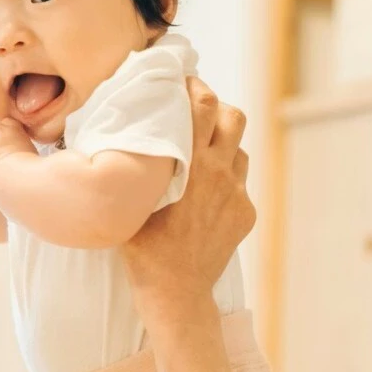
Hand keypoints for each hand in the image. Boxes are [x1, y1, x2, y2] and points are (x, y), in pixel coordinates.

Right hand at [121, 77, 252, 324]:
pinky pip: (239, 182)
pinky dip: (224, 178)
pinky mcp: (245, 213)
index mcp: (190, 163)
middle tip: (196, 110)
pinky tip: (203, 193)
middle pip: (233, 116)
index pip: (202, 105)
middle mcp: (219, 172)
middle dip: (216, 107)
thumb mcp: (132, 199)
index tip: (182, 81)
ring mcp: (236, 193)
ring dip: (222, 143)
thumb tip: (126, 136)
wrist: (175, 290)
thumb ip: (139, 165)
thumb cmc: (142, 246)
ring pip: (239, 149)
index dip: (195, 86)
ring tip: (200, 152)